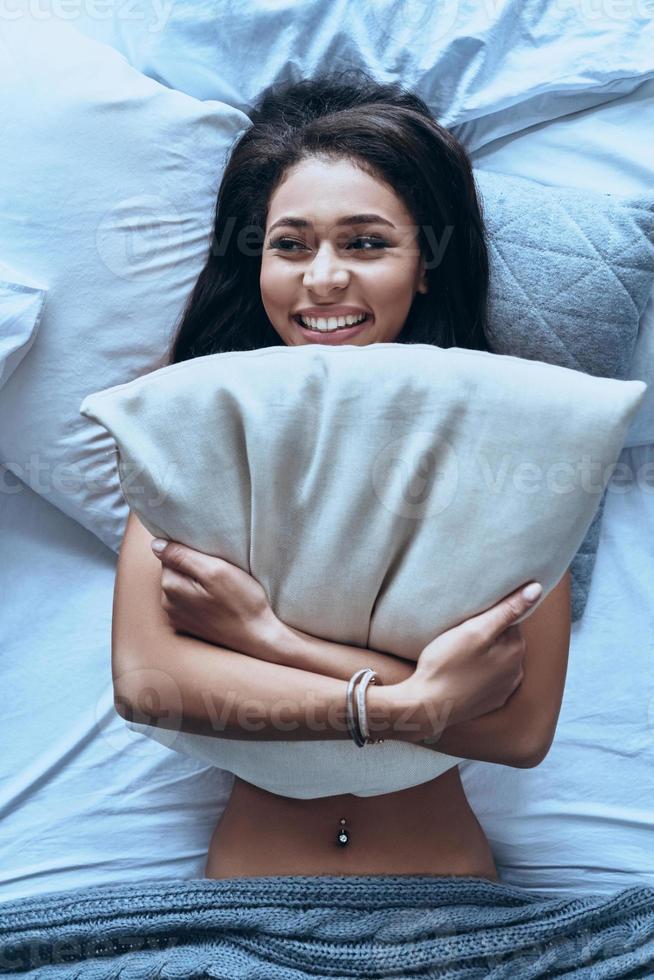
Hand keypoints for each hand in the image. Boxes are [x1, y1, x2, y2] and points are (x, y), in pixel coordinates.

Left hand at [150, 538, 284, 658]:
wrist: (258, 637)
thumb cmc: (241, 602)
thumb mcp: (215, 570)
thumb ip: (182, 555)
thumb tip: (156, 544)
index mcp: (171, 587)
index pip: (170, 555)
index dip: (191, 552)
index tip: (211, 558)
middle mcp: (168, 604)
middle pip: (175, 572)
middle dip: (193, 568)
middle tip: (219, 572)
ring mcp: (178, 618)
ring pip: (182, 587)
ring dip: (197, 583)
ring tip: (220, 587)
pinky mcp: (189, 626)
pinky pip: (189, 603)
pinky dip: (201, 598)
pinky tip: (218, 601)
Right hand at [391, 582, 541, 741]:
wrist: (426, 707)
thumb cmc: (446, 665)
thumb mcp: (475, 630)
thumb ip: (507, 609)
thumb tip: (537, 589)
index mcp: (515, 650)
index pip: (511, 620)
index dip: (490, 614)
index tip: (471, 617)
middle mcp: (516, 671)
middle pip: (505, 640)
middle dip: (489, 633)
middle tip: (462, 632)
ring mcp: (504, 689)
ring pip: (498, 659)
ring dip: (485, 653)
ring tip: (460, 651)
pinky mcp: (490, 701)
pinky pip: (490, 678)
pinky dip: (480, 672)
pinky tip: (462, 671)